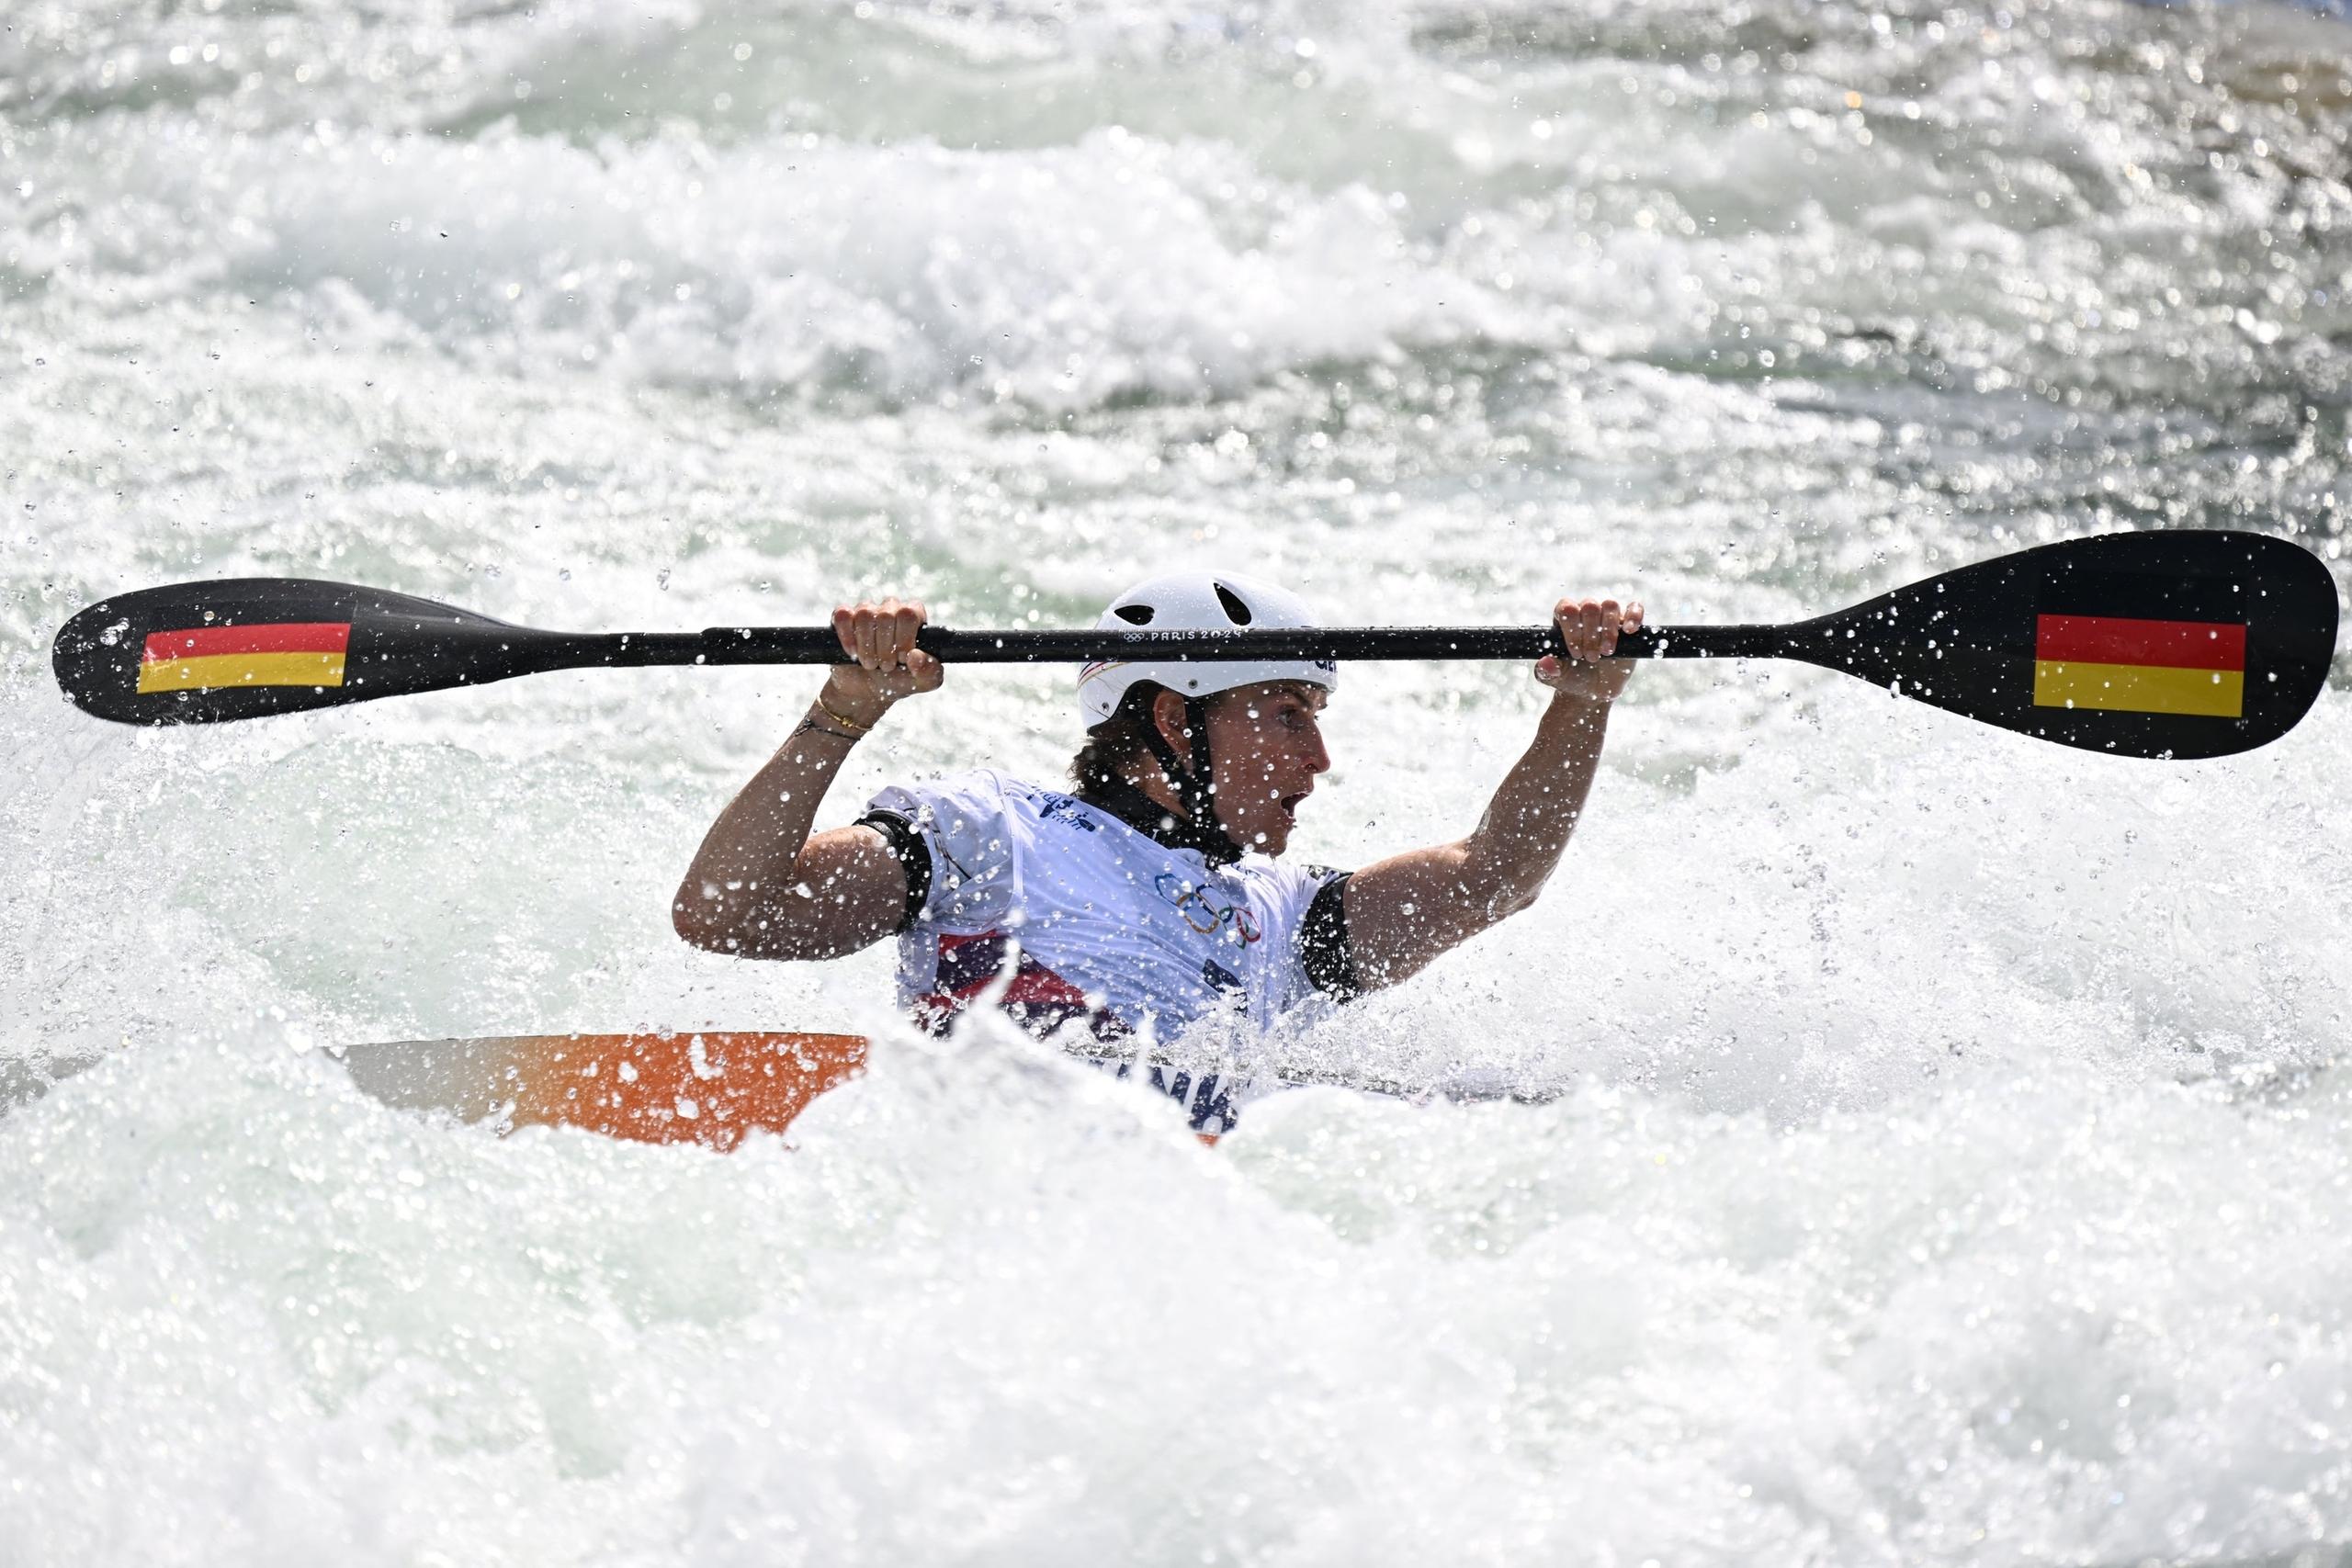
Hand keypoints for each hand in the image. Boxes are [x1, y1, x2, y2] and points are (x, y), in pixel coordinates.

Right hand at [821, 598, 943, 726]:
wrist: (868, 692)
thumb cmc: (898, 680)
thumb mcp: (922, 682)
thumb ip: (930, 672)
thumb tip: (915, 656)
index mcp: (914, 616)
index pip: (909, 613)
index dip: (904, 638)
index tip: (902, 659)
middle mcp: (891, 608)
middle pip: (886, 615)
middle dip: (885, 648)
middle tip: (886, 666)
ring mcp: (867, 611)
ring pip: (864, 614)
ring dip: (866, 646)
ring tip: (870, 663)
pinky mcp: (844, 619)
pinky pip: (843, 615)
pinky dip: (847, 637)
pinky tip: (853, 653)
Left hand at [1534, 596, 1643, 704]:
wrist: (1592, 691)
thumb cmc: (1570, 678)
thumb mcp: (1553, 677)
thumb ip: (1545, 671)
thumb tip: (1546, 662)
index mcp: (1564, 618)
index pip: (1566, 608)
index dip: (1571, 629)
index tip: (1575, 652)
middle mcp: (1586, 613)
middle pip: (1589, 605)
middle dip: (1590, 634)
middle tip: (1590, 657)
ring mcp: (1608, 617)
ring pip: (1610, 605)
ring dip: (1609, 630)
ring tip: (1606, 652)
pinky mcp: (1628, 625)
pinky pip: (1634, 608)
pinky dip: (1633, 616)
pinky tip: (1628, 631)